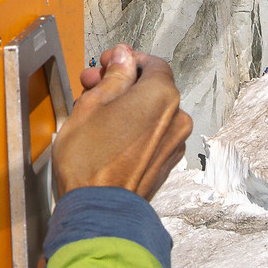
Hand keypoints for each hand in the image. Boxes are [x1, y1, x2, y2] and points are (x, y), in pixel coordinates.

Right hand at [51, 45, 190, 201]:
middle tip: (92, 86)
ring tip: (95, 114)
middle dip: (122, 83)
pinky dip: (135, 128)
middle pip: (151, 88)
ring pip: (151, 112)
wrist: (99, 210)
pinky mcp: (166, 163)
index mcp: (161, 95)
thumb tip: (124, 58)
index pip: (152, 63)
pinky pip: (153, 134)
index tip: (106, 64)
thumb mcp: (92, 104)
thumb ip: (114, 76)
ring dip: (127, 106)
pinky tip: (109, 135)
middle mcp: (176, 118)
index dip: (125, 60)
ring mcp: (174, 143)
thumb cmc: (91, 160)